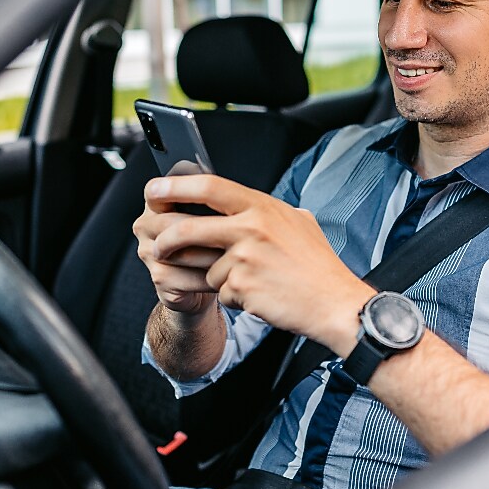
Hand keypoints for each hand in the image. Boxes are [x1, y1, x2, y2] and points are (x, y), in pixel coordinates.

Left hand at [145, 175, 374, 354]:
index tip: (154, 190)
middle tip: (156, 244)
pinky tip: (260, 295)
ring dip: (216, 276)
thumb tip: (240, 199)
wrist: (334, 303)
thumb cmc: (317, 265)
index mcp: (262, 207)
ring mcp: (244, 259)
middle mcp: (251, 228)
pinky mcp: (241, 288)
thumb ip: (266, 210)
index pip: (209, 186)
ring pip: (204, 266)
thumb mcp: (298, 222)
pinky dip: (234, 296)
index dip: (174, 186)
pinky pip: (220, 291)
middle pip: (187, 228)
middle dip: (164, 239)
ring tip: (249, 278)